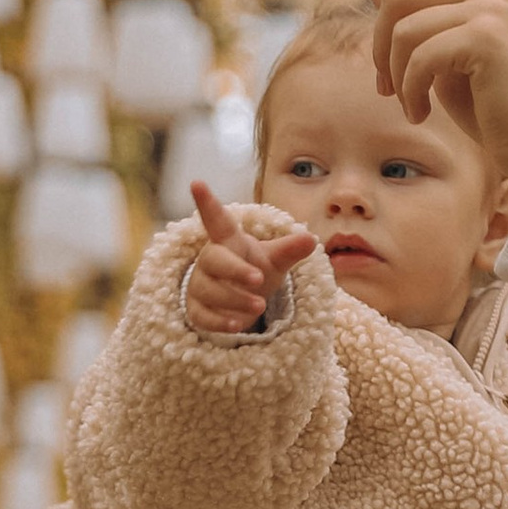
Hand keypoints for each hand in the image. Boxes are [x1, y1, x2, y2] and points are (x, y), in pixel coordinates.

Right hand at [183, 181, 318, 336]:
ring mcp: (201, 284)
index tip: (196, 183)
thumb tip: (311, 239)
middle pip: (214, 260)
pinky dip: (220, 321)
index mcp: (228, 241)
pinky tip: (237, 325)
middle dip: (235, 269)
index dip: (207, 203)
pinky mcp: (197, 309)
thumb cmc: (254, 269)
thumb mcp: (274, 259)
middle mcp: (211, 259)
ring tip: (259, 305)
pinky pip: (203, 315)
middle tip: (258, 278)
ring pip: (209, 290)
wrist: (240, 299)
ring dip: (235, 299)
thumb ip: (290, 250)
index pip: (217, 220)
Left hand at [369, 0, 507, 214]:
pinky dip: (408, 90)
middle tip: (391, 89)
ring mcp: (491, 5)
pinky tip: (421, 115)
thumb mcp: (443, 59)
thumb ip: (416, 18)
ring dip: (392, 75)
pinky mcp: (486, 33)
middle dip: (380, 48)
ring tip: (410, 105)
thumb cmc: (494, 112)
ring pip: (398, 23)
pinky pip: (415, 53)